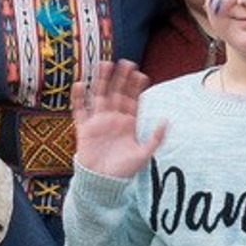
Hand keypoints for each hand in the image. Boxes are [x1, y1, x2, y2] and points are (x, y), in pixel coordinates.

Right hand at [74, 62, 164, 179]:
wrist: (102, 183)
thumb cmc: (123, 171)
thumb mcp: (143, 154)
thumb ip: (155, 138)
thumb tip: (166, 120)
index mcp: (127, 123)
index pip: (132, 100)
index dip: (136, 87)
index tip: (141, 74)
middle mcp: (113, 119)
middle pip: (117, 93)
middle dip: (121, 78)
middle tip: (126, 62)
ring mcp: (98, 122)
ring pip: (99, 96)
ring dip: (102, 81)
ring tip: (105, 64)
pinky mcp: (84, 128)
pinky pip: (80, 110)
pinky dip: (79, 98)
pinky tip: (80, 84)